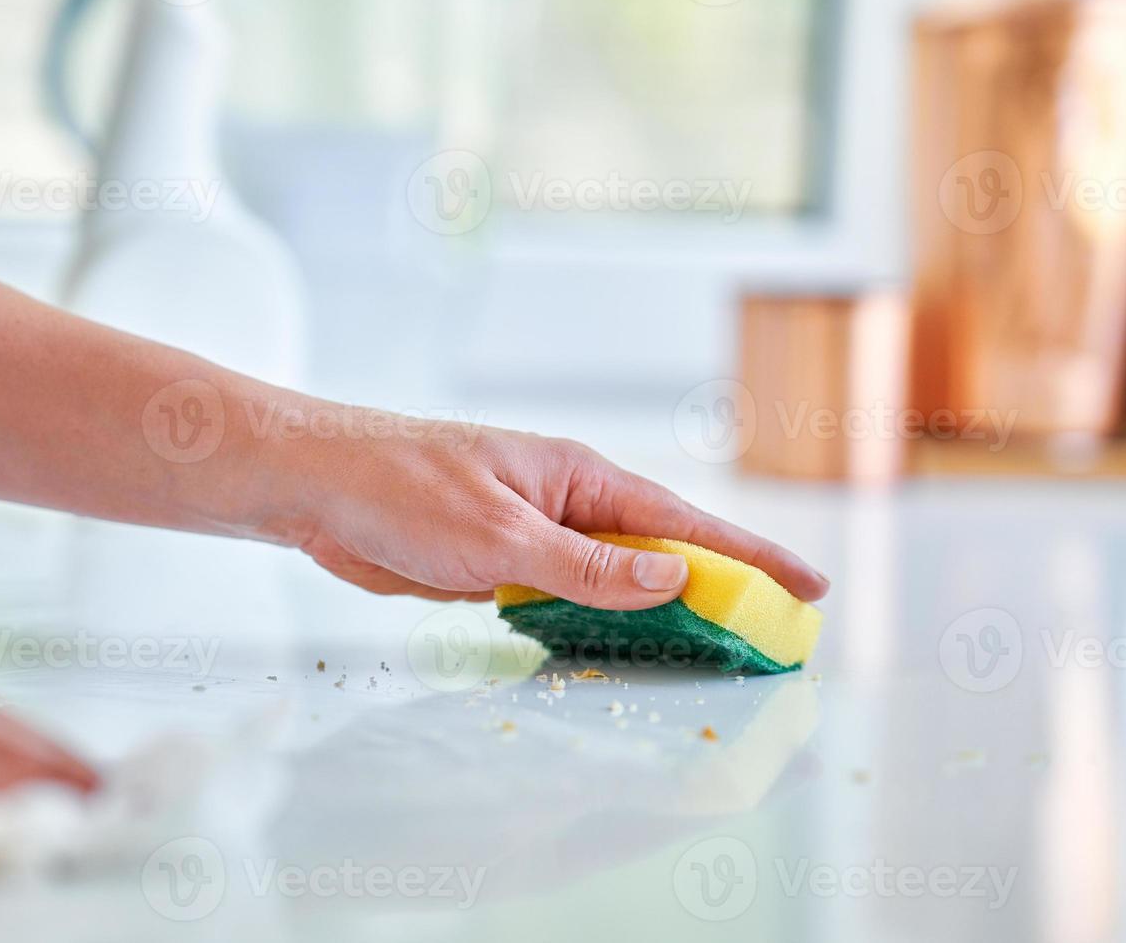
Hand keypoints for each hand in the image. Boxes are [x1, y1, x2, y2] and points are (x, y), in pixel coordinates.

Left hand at [264, 409, 828, 609]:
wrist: (318, 488)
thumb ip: (587, 565)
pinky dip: (602, 624)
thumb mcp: (501, 534)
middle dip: (718, 591)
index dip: (749, 556)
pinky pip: (569, 600)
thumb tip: (675, 579)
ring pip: (615, 582)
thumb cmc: (402, 487)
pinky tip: (624, 648)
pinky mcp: (501, 566)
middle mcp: (567, 505)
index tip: (807, 584)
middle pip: (659, 555)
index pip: (682, 522)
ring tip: (717, 648)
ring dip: (661, 614)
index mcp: (579, 478)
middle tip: (775, 634)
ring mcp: (536, 537)